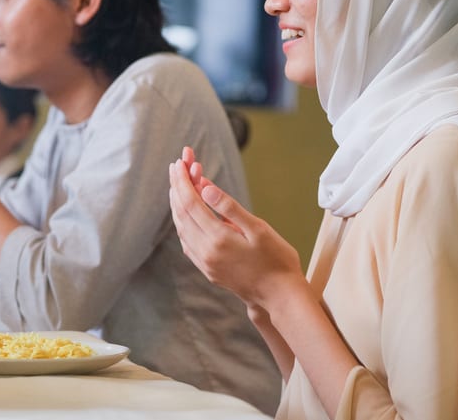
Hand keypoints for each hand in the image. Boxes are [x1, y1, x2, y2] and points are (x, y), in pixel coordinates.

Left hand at [168, 146, 303, 310]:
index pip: (191, 203)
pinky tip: (187, 215)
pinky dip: (184, 224)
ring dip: (178, 205)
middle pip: (182, 214)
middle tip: (176, 166)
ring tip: (179, 185)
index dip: (183, 181)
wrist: (281, 296)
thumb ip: (229, 208)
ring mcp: (205, 263)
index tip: (180, 162)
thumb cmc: (277, 260)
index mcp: (218, 239)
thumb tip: (205, 188)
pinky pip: (188, 243)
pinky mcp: (208, 270)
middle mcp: (206, 252)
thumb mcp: (258, 228)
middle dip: (177, 188)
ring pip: (182, 229)